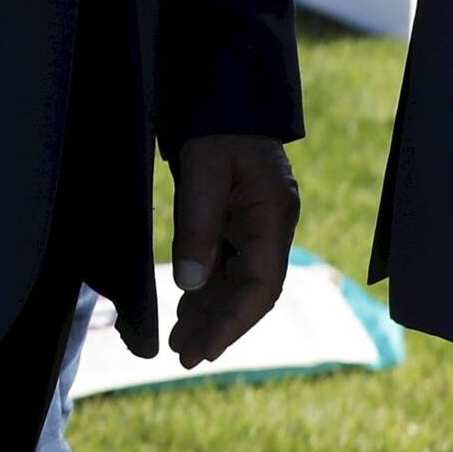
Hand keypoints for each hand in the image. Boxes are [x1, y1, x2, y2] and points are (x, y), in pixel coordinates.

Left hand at [164, 133, 300, 364]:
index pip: (261, 286)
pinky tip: (185, 311)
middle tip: (184, 357)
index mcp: (274, 218)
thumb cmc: (218, 127)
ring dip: (208, 314)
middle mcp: (270, 229)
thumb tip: (189, 284)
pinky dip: (204, 291)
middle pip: (248, 292)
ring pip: (234, 283)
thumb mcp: (204, 172)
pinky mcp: (235, 223)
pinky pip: (223, 266)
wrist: (224, 94)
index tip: (204, 349)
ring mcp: (255, 227)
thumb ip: (198, 226)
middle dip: (218, 327)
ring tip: (179, 344)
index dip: (234, 322)